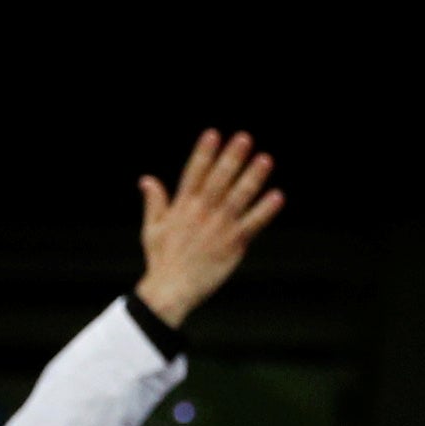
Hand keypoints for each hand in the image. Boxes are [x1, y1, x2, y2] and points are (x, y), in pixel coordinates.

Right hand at [130, 130, 284, 331]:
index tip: (214, 134)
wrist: (170, 291)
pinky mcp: (233, 244)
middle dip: (232, 158)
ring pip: (239, 197)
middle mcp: (202, 212)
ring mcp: (219, 228)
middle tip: (244, 138)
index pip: (194, 173)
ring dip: (253, 177)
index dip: (204, 153)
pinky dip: (265, 211)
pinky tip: (278, 196)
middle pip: (219, 179)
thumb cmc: (161, 261)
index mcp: (183, 206)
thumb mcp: (152, 228)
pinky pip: (252, 224)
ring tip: (265, 159)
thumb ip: (155, 202)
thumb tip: (146, 180)